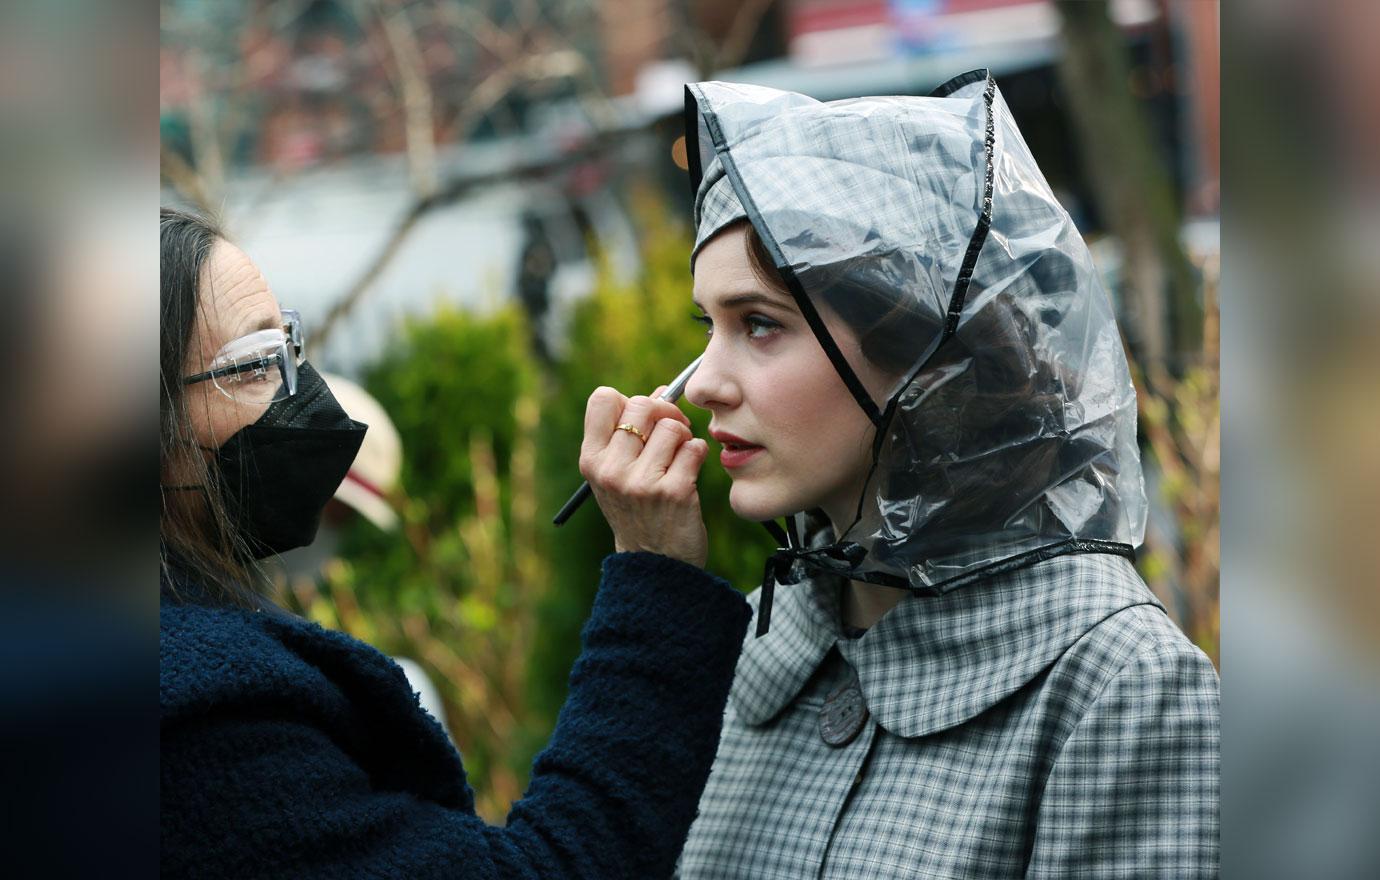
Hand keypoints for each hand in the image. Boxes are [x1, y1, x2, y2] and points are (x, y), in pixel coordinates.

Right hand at [579, 386, 709, 568]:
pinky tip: (691, 473)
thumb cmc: (638, 509)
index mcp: (591, 460)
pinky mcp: (674, 492)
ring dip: (684, 437)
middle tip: (672, 434)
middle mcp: (611, 470)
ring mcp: (642, 482)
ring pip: (674, 426)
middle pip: (644, 405)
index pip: (603, 398)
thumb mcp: (619, 472)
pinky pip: (696, 448)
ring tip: (679, 459)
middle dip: (665, 414)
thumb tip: (661, 392)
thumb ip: (632, 430)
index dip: (628, 401)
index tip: (640, 421)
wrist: (654, 565)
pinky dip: (699, 455)